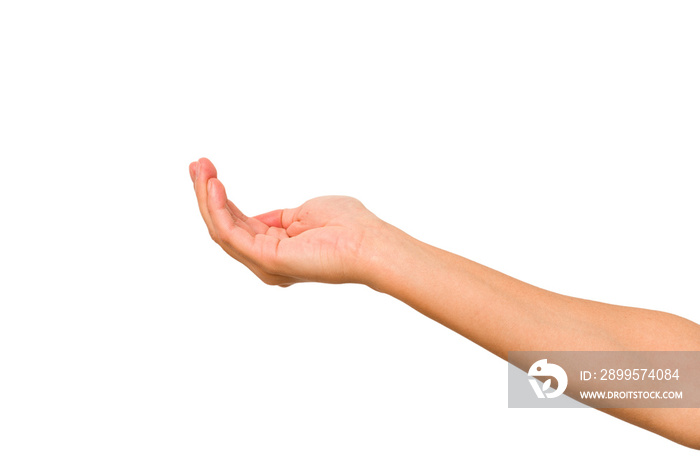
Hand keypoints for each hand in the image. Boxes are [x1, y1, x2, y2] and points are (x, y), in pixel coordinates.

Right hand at [189, 158, 390, 285]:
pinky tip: (213, 185)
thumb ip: (281, 217)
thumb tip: (259, 217)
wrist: (368, 242)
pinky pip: (229, 233)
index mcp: (277, 249)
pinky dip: (217, 207)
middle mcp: (266, 260)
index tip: (206, 169)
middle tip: (195, 164)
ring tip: (200, 168)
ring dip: (205, 197)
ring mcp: (264, 263)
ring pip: (221, 229)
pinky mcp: (266, 259)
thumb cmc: (349, 225)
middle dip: (205, 193)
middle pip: (224, 226)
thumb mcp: (306, 213)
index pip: (237, 224)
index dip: (219, 197)